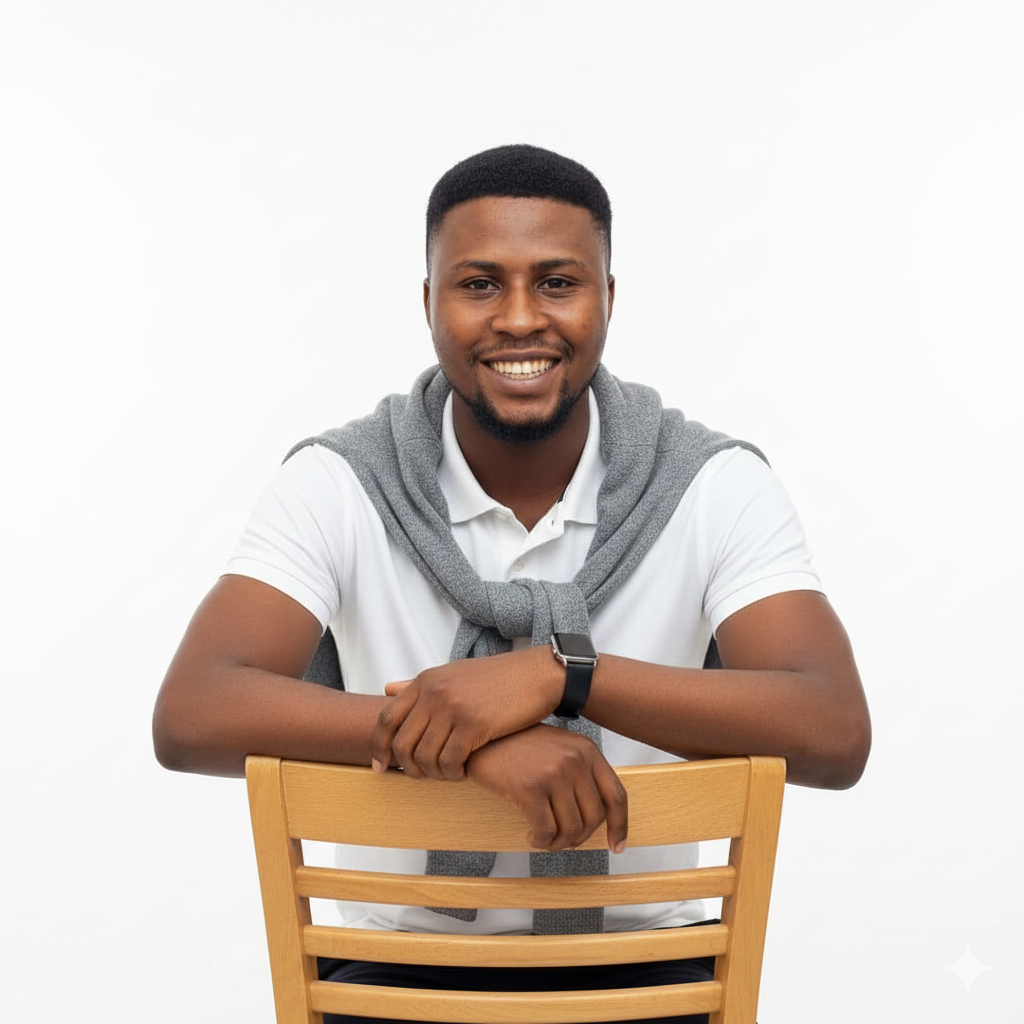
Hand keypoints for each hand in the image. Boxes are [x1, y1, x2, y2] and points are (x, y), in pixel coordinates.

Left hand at [371, 647, 562, 780]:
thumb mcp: (453, 673)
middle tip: (421, 777)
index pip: (386, 718)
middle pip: (402, 743)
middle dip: (407, 767)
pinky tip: (463, 773)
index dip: (379, 747)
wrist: (537, 674)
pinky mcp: (474, 724)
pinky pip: (450, 761)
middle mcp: (433, 692)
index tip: (382, 767)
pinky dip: (452, 774)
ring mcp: (452, 708)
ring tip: (447, 775)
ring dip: (433, 774)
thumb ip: (420, 685)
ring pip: (424, 757)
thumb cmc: (496, 678)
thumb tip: (387, 688)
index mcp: (425, 680)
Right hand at [465, 725, 627, 852]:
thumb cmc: (516, 745)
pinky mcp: (529, 788)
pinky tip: (531, 835)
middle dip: (579, 838)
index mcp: (586, 750)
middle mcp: (574, 760)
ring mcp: (553, 773)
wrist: (481, 737)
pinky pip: (545, 831)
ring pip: (571, 829)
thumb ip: (580, 773)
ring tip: (545, 838)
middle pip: (594, 818)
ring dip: (558, 843)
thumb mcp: (558, 749)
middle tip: (563, 841)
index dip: (620, 826)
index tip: (616, 845)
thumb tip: (596, 817)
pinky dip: (541, 841)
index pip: (616, 795)